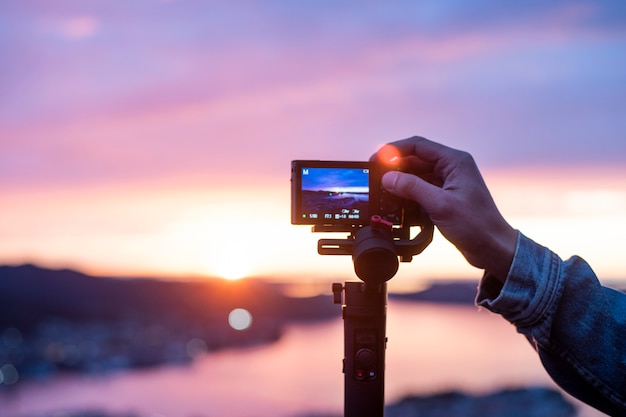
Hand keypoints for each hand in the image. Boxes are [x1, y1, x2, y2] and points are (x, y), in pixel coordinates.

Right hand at [373, 136, 517, 280]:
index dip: (394, 150)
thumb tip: (388, 178)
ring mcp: (448, 183)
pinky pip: (421, 190)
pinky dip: (409, 195)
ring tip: (385, 192)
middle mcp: (451, 168)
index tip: (377, 159)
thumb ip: (412, 188)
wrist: (493, 248)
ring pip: (417, 176)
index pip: (418, 146)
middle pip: (415, 160)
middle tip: (376, 178)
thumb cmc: (477, 225)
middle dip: (395, 168)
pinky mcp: (445, 197)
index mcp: (455, 162)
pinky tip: (398, 204)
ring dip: (401, 183)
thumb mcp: (440, 205)